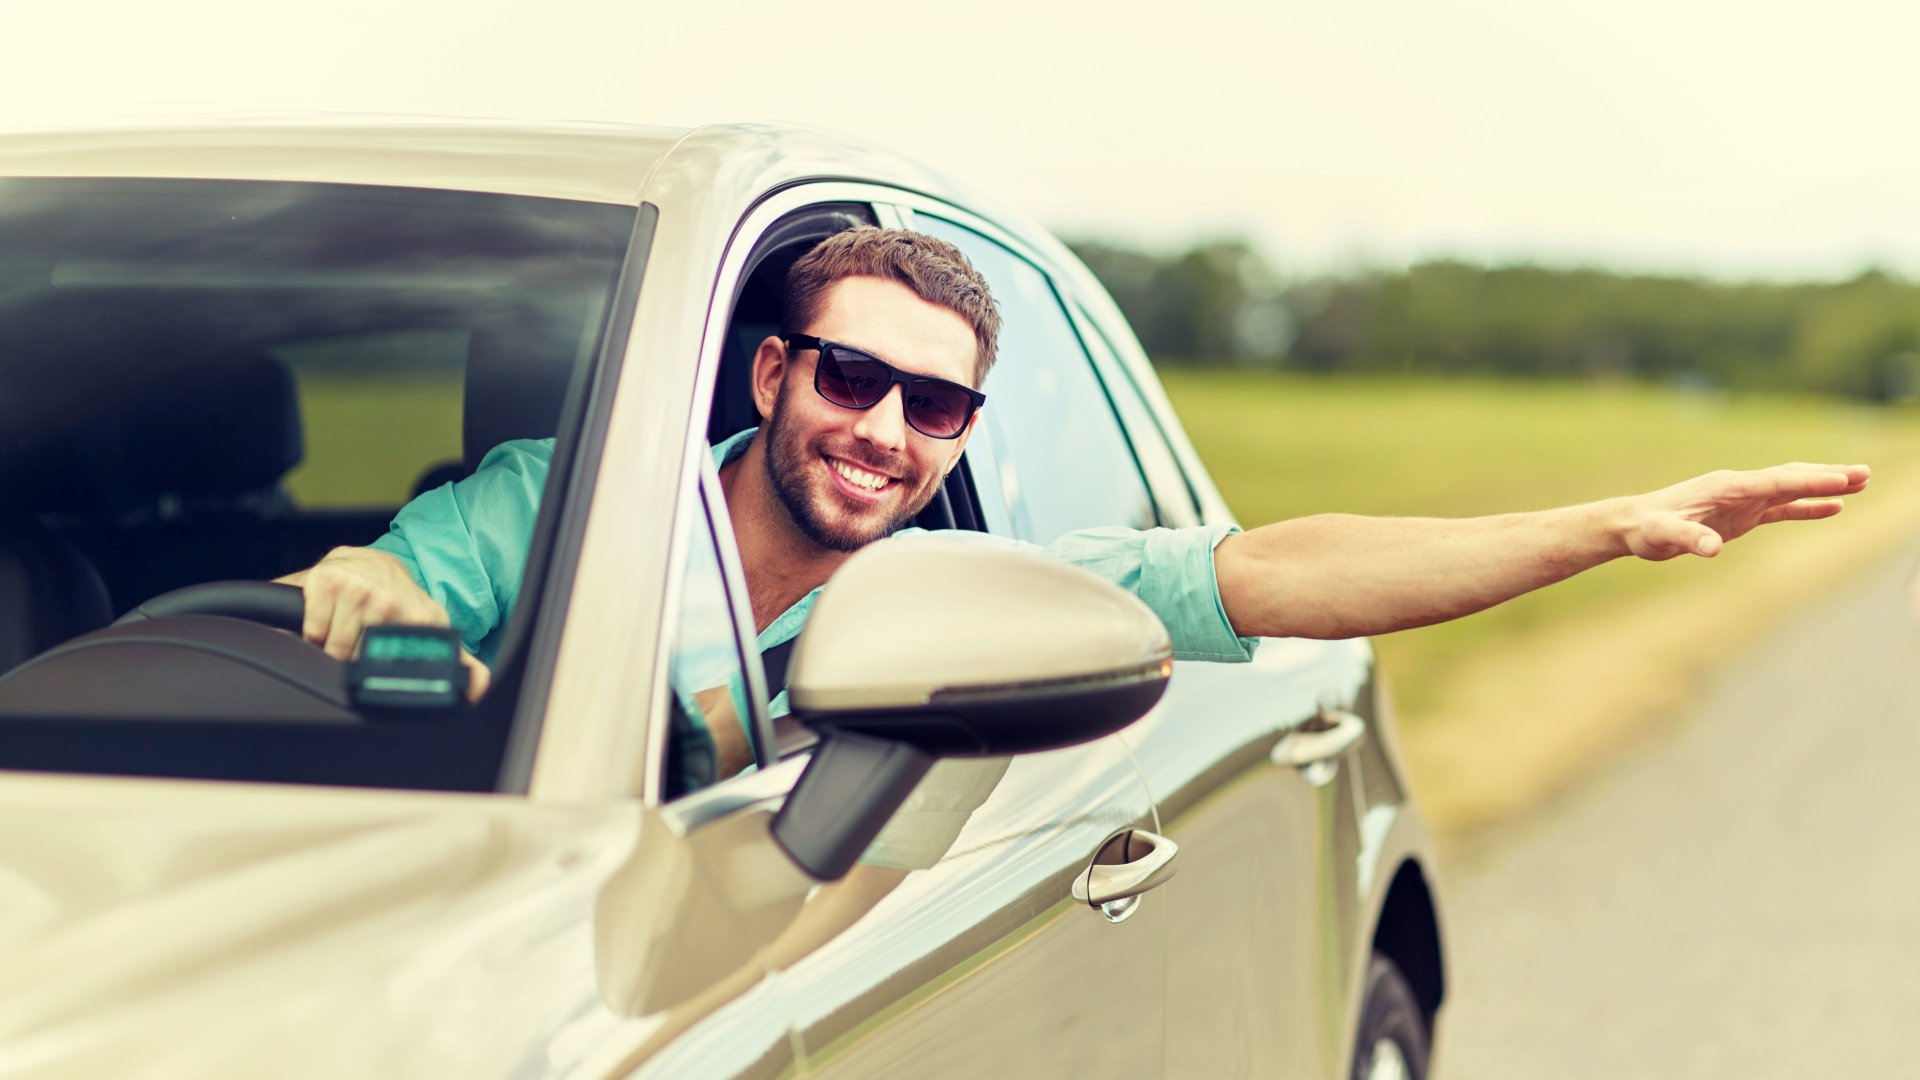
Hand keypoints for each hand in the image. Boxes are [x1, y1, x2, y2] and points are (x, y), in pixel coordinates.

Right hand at [280, 547, 492, 701]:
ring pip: (334, 648)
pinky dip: (314, 632)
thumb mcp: (431, 629)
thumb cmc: (399, 599)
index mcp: (420, 618)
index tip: (378, 675)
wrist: (367, 560)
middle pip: (357, 661)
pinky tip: (328, 619)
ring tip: (345, 630)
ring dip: (331, 647)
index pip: (398, 664)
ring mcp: (359, 589)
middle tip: (359, 642)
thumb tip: (476, 690)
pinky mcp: (327, 581)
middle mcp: (391, 601)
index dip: (383, 675)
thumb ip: (458, 661)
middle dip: (352, 661)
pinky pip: (313, 630)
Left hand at [1622, 462, 1869, 560]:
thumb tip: (1711, 549)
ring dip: (1824, 486)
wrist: (1633, 525)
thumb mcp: (1662, 535)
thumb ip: (1687, 539)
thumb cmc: (1646, 528)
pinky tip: (1833, 507)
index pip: (1775, 481)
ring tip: (1861, 482)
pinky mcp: (1741, 514)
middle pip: (1790, 477)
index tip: (1842, 479)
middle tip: (1865, 473)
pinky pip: (1781, 507)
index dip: (1809, 481)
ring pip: (1791, 489)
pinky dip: (1807, 506)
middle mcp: (1738, 487)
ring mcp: (1742, 499)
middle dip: (1827, 476)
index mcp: (1726, 486)